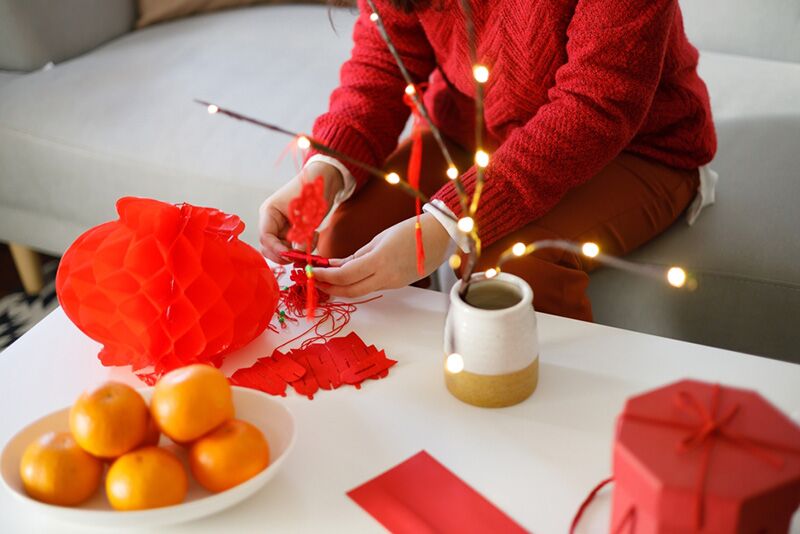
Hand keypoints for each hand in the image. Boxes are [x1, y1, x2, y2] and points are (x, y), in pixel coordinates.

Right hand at [259, 162, 343, 262]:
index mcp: (269, 212)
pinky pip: (292, 246)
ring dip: (295, 251)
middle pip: (269, 247)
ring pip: (281, 249)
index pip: (266, 237)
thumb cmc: (313, 190)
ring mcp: (280, 226)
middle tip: (302, 255)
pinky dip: (302, 248)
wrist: (324, 179)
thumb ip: (302, 234)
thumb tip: (299, 253)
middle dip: (284, 254)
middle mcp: (271, 221)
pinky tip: (313, 237)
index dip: (277, 249)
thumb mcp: (308, 213)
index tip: (291, 255)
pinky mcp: (291, 231)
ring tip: (312, 240)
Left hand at [313, 212, 452, 297]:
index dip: (325, 276)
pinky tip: (350, 277)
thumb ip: (358, 255)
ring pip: (361, 291)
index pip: (345, 275)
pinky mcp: (399, 285)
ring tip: (328, 280)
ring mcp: (394, 283)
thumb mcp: (379, 239)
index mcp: (379, 260)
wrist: (440, 237)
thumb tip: (339, 265)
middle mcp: (386, 276)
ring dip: (343, 287)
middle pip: (350, 291)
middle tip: (315, 282)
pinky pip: (374, 286)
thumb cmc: (411, 230)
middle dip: (330, 288)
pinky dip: (358, 283)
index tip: (312, 271)